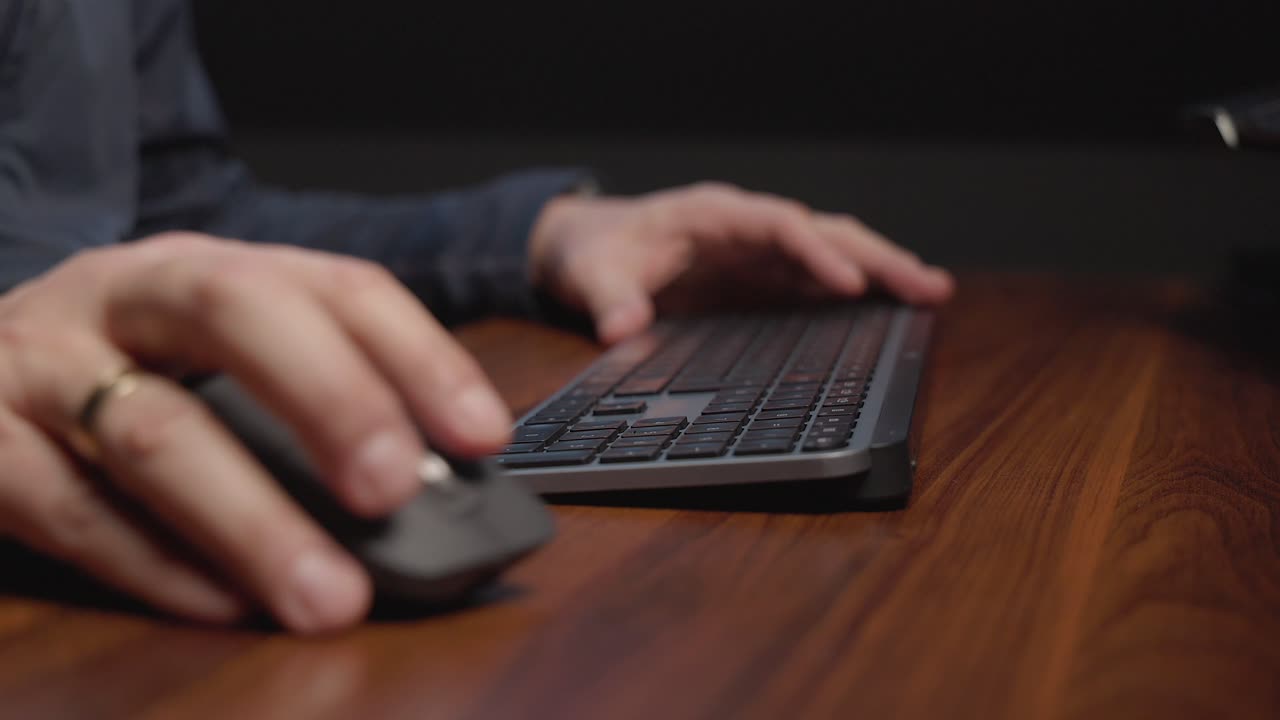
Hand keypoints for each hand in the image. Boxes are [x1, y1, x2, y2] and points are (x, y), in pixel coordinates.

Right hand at [0, 234, 511, 631]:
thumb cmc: (115, 369)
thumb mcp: (204, 358)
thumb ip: (300, 405)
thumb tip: (427, 492)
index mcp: (207, 268)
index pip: (333, 285)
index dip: (417, 355)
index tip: (483, 434)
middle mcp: (126, 297)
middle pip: (239, 313)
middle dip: (332, 399)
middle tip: (397, 489)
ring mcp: (44, 365)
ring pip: (155, 432)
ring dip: (254, 521)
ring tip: (331, 593)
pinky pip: (76, 514)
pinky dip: (160, 565)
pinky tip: (228, 602)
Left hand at [529, 182, 953, 342]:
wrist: (589, 247)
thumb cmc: (594, 253)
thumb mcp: (590, 275)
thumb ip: (608, 300)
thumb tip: (623, 329)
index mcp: (711, 214)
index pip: (777, 224)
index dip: (814, 250)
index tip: (846, 281)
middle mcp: (747, 227)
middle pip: (823, 232)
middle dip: (875, 258)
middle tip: (927, 287)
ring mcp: (759, 252)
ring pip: (833, 252)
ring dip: (881, 271)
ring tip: (933, 294)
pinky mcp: (762, 278)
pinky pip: (818, 280)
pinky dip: (858, 291)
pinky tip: (894, 310)